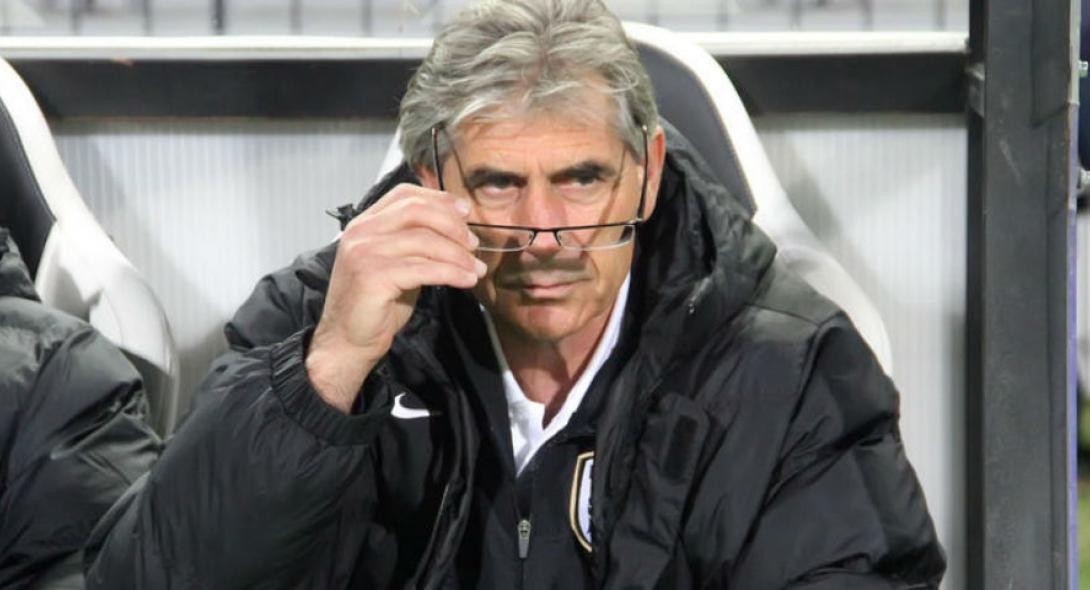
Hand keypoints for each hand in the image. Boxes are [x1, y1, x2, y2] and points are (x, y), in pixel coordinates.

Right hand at [305, 184, 484, 412]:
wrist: (347, 341)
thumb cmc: (374, 306)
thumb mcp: (396, 264)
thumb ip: (416, 244)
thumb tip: (457, 232)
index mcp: (364, 224)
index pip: (404, 194)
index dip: (439, 199)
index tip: (465, 212)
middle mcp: (361, 232)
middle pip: (416, 211)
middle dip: (453, 225)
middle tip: (473, 244)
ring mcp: (364, 253)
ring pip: (424, 240)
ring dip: (458, 254)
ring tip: (476, 269)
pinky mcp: (373, 277)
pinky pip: (424, 269)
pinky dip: (451, 273)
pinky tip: (466, 280)